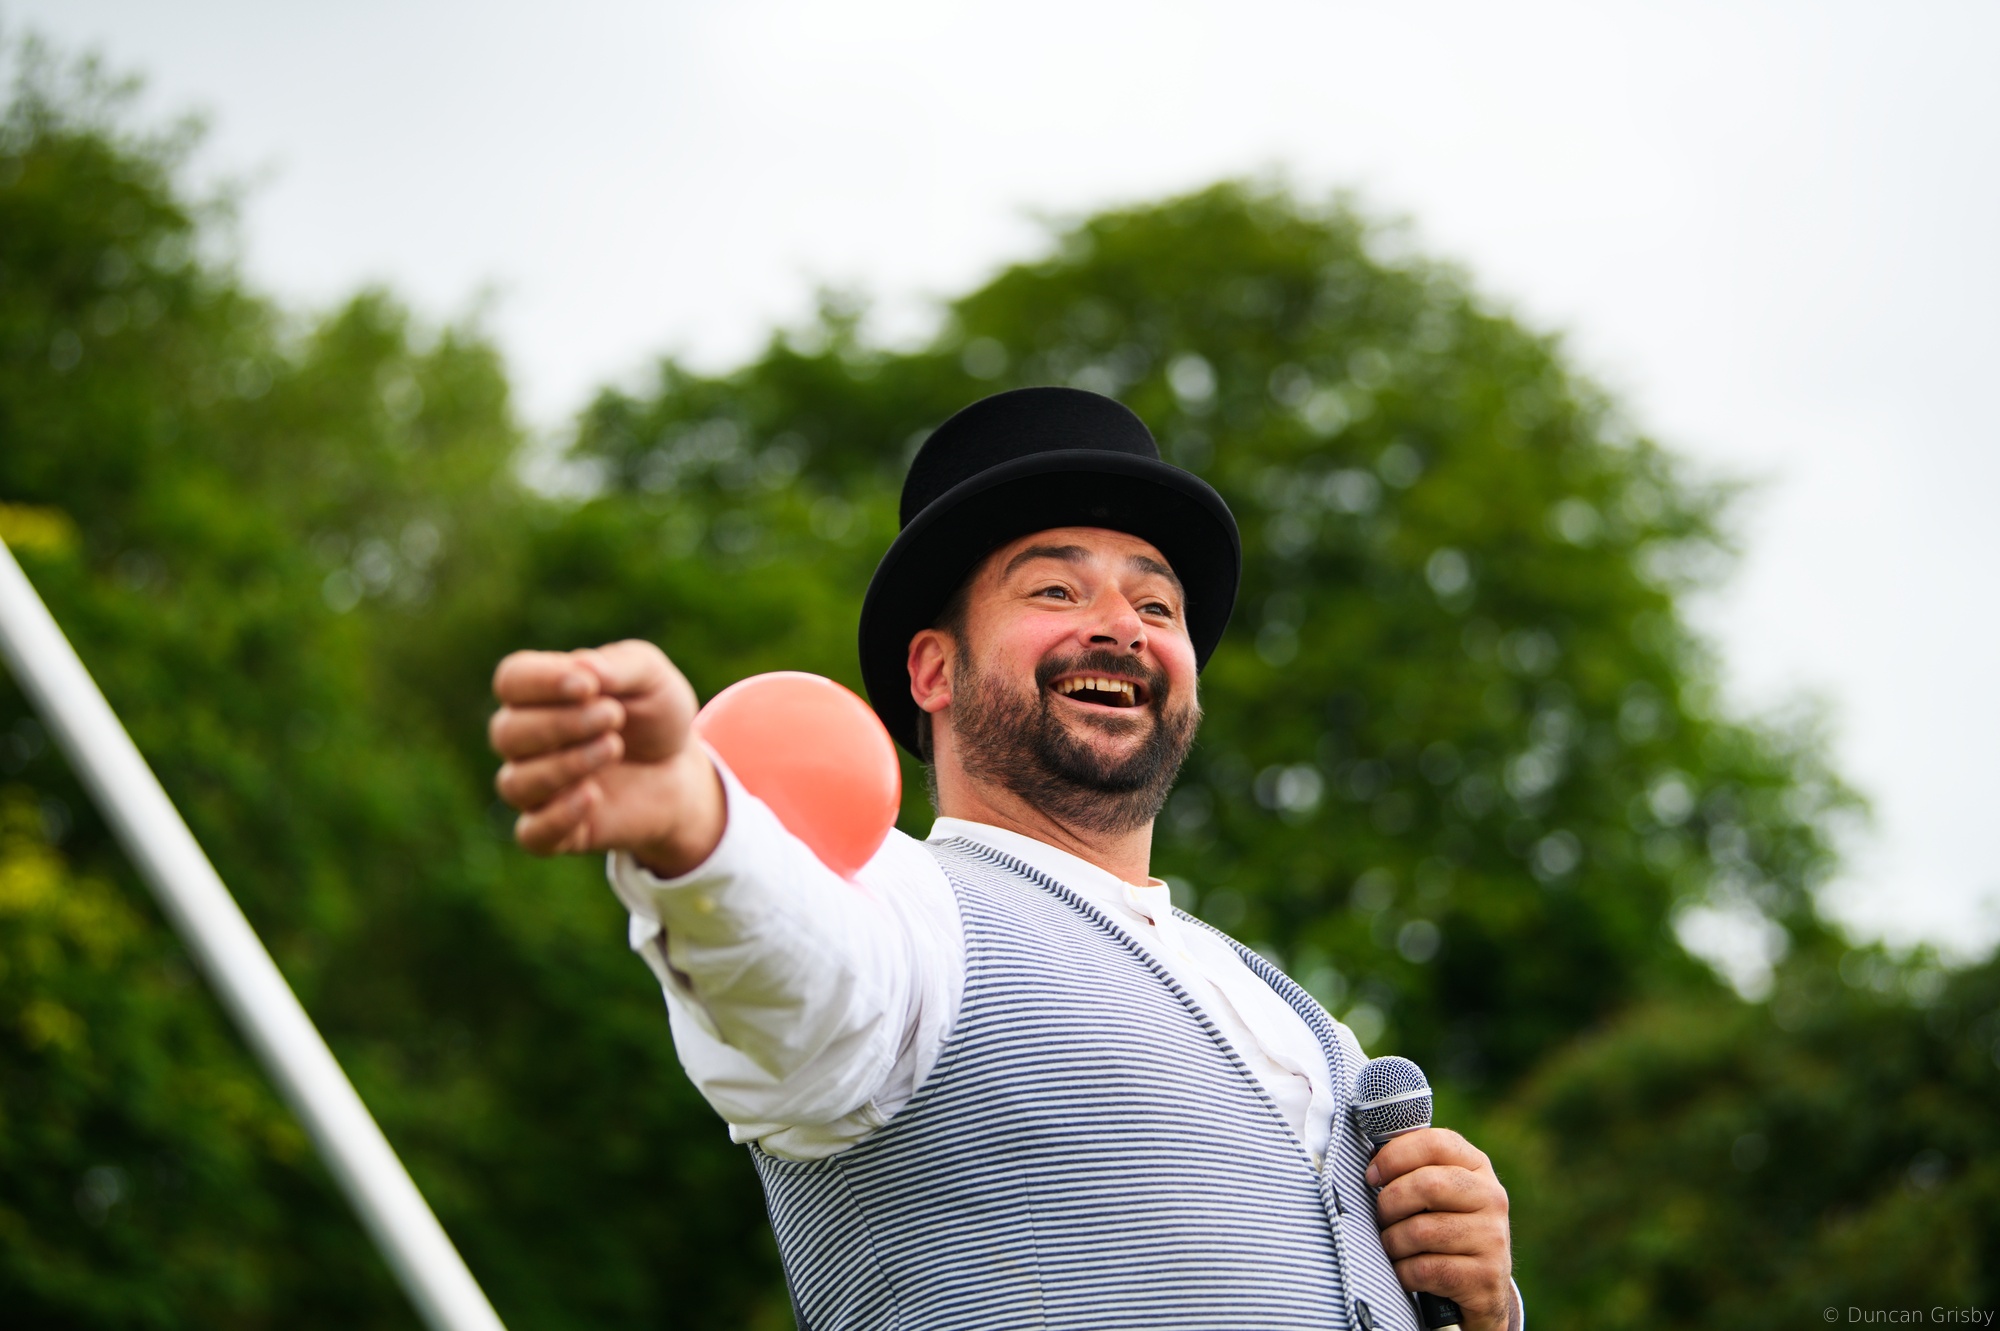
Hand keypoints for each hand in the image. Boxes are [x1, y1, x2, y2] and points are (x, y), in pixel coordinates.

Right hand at [488, 640, 723, 873]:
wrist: (681, 771)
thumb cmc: (655, 715)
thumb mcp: (651, 677)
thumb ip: (619, 666)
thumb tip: (582, 667)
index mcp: (540, 693)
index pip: (511, 680)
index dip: (541, 681)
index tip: (589, 685)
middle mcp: (526, 741)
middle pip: (507, 732)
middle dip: (561, 723)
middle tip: (614, 716)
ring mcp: (537, 788)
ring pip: (515, 783)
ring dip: (564, 765)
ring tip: (613, 748)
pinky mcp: (556, 831)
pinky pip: (531, 833)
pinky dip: (557, 817)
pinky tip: (593, 796)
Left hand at [1365, 1127, 1515, 1330]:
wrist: (1483, 1288)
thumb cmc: (1446, 1227)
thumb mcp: (1440, 1192)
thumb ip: (1412, 1169)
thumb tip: (1369, 1160)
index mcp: (1477, 1166)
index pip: (1434, 1144)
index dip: (1394, 1156)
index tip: (1372, 1176)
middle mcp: (1492, 1197)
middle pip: (1426, 1185)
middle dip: (1389, 1204)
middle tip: (1381, 1218)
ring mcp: (1492, 1237)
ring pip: (1421, 1231)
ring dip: (1392, 1242)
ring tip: (1392, 1247)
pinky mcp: (1485, 1276)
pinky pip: (1425, 1269)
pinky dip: (1403, 1272)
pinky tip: (1405, 1272)